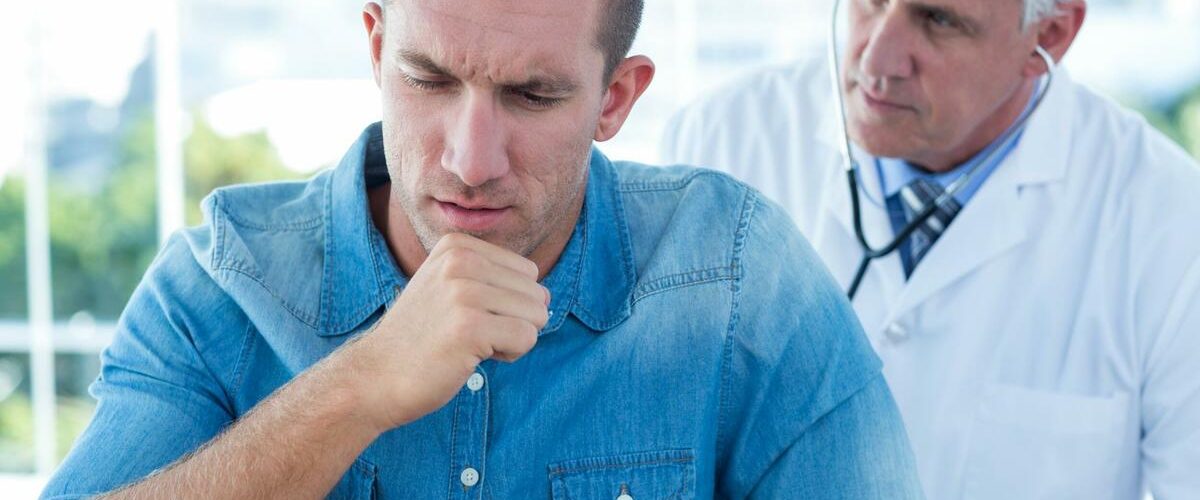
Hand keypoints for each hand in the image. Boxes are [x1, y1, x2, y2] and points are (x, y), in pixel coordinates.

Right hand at [340, 233, 549, 431]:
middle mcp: (460, 261)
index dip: (508, 302)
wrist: (375, 376)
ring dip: (513, 339)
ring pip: (537, 315)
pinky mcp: (469, 327)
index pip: (527, 271)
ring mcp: (463, 292)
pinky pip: (527, 338)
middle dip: (515, 321)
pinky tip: (473, 357)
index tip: (468, 315)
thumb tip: (546, 293)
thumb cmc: (421, 338)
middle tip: (471, 334)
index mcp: (456, 246)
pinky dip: (510, 355)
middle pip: (536, 292)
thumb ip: (490, 277)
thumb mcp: (448, 287)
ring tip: (471, 344)